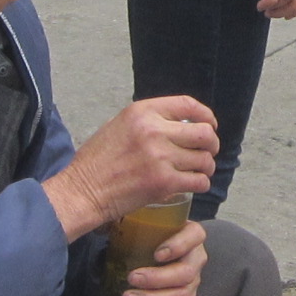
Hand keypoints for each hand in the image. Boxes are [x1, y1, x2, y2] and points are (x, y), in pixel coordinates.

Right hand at [42, 95, 218, 239]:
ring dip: (206, 166)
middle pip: (204, 133)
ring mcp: (161, 157)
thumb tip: (177, 124)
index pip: (188, 104)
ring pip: (204, 160)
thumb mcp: (119, 125)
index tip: (210, 124)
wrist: (83, 190)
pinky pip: (199, 181)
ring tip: (200, 171)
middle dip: (212, 144)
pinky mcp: (164, 183)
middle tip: (208, 152)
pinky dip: (201, 184)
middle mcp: (154, 131)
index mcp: (142, 112)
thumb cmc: (97, 161)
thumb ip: (147, 121)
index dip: (206, 115)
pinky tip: (194, 184)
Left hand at [119, 217, 205, 295]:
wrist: (149, 251)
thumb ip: (132, 214)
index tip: (156, 254)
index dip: (178, 246)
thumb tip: (103, 218)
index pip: (195, 236)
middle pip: (185, 273)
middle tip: (131, 277)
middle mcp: (196, 259)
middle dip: (158, 278)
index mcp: (191, 234)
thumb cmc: (147, 232)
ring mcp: (193, 283)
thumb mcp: (143, 219)